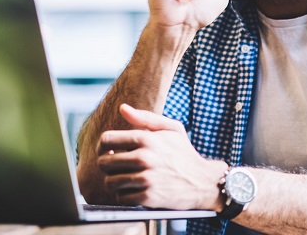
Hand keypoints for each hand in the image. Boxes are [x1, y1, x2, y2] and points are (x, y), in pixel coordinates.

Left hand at [96, 104, 225, 209]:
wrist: (204, 182)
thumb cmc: (184, 153)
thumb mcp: (172, 129)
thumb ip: (145, 117)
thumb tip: (122, 108)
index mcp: (146, 138)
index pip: (106, 140)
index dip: (103, 146)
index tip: (108, 151)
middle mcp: (144, 158)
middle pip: (104, 162)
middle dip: (107, 165)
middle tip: (116, 167)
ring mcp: (146, 179)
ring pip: (110, 181)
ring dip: (114, 181)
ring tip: (125, 179)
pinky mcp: (148, 197)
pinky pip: (121, 197)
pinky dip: (125, 195)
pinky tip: (134, 190)